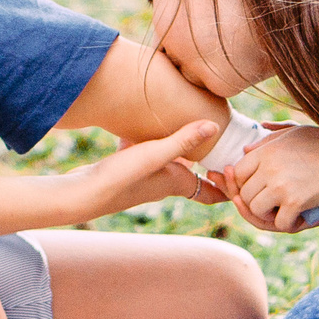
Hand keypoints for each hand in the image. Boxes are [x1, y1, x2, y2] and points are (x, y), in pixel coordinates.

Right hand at [70, 120, 223, 213]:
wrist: (82, 193)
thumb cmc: (121, 178)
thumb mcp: (155, 154)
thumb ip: (184, 140)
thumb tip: (216, 126)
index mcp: (177, 184)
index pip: (211, 193)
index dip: (227, 185)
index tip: (236, 166)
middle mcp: (164, 184)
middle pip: (193, 177)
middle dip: (208, 163)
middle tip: (217, 140)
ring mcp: (144, 178)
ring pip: (169, 164)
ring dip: (179, 150)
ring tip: (186, 126)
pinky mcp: (126, 170)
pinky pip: (145, 155)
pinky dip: (148, 142)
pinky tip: (139, 125)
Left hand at [222, 123, 318, 232]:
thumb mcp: (297, 132)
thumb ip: (270, 138)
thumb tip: (245, 149)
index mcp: (266, 151)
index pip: (238, 171)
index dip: (245, 182)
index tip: (260, 187)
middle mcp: (269, 167)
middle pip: (244, 194)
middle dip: (255, 201)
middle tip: (272, 203)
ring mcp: (281, 186)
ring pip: (256, 210)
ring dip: (268, 215)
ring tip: (282, 210)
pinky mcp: (295, 202)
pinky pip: (279, 222)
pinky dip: (289, 223)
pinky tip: (300, 217)